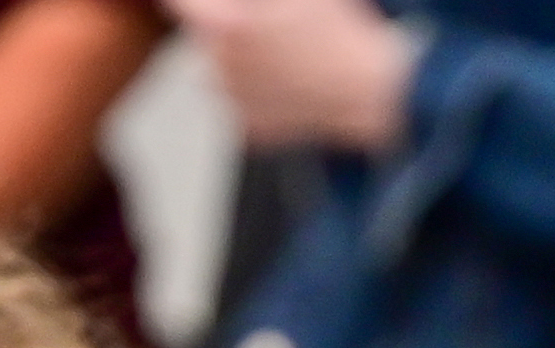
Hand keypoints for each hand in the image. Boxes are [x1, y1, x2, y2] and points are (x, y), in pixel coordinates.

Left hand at [175, 0, 420, 155]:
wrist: (376, 91)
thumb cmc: (342, 34)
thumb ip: (249, 0)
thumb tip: (238, 4)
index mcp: (224, 29)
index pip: (178, 4)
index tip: (198, 2)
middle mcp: (221, 69)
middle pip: (206, 35)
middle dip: (228, 23)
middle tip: (273, 20)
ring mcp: (237, 103)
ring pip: (223, 68)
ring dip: (243, 56)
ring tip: (288, 49)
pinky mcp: (255, 129)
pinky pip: (245, 99)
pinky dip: (261, 88)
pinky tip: (293, 78)